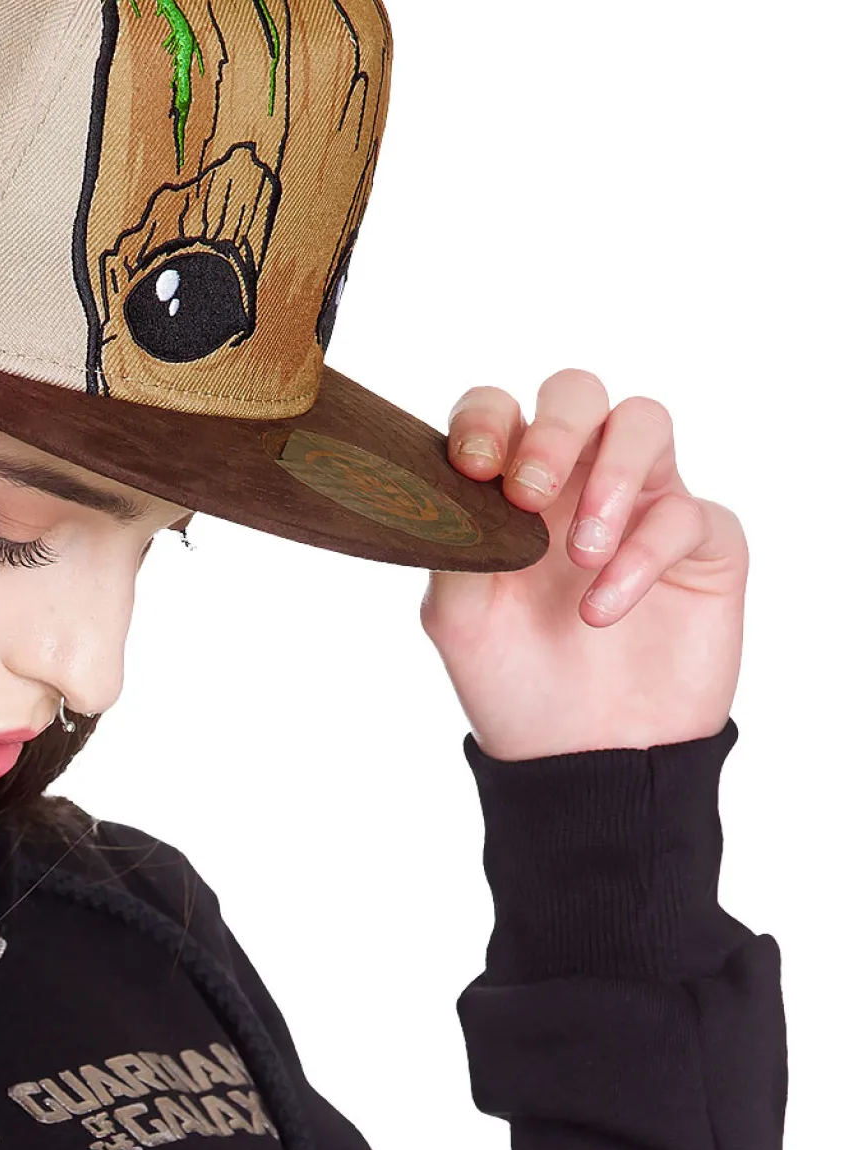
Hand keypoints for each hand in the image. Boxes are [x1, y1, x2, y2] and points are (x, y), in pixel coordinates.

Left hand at [419, 369, 745, 760]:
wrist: (579, 756)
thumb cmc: (512, 680)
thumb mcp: (457, 616)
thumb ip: (452, 543)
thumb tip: (446, 485)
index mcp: (507, 486)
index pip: (497, 410)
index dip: (486, 419)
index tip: (475, 468)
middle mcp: (576, 481)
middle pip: (577, 393)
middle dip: (555, 428)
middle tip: (530, 491)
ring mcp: (642, 504)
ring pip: (645, 422)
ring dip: (611, 476)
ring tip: (580, 551)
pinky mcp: (702, 544)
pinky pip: (687, 512)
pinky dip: (642, 555)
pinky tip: (603, 607)